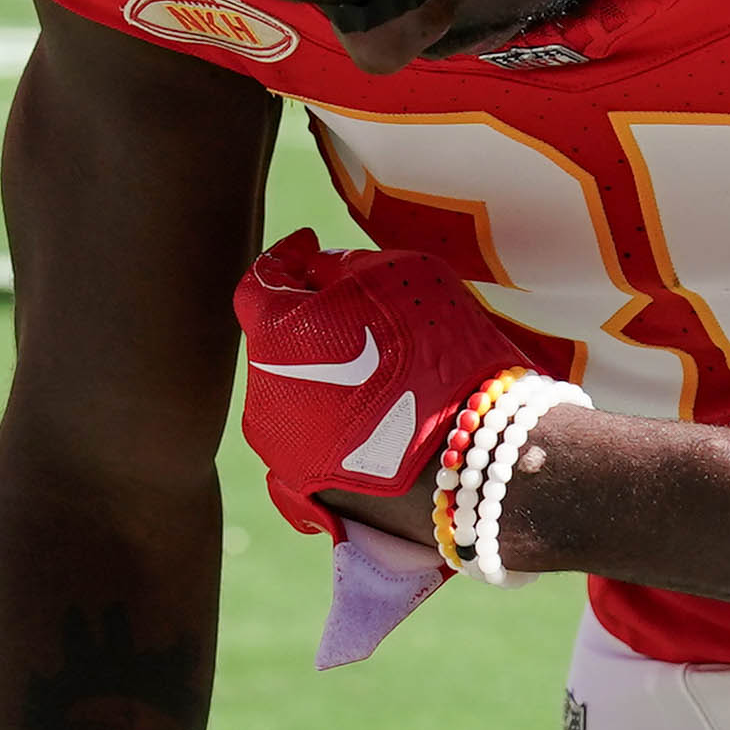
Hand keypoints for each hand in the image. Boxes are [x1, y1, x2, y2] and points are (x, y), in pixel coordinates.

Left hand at [232, 232, 536, 539]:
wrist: (470, 461)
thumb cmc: (440, 355)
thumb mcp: (399, 275)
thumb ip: (343, 265)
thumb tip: (316, 272)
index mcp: (274, 333)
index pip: (259, 282)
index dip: (285, 258)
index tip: (309, 243)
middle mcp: (262, 391)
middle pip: (277, 341)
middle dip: (310, 320)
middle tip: (357, 308)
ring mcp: (278, 446)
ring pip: (293, 390)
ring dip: (323, 372)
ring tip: (379, 369)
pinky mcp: (302, 486)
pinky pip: (312, 435)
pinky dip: (334, 418)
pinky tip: (376, 414)